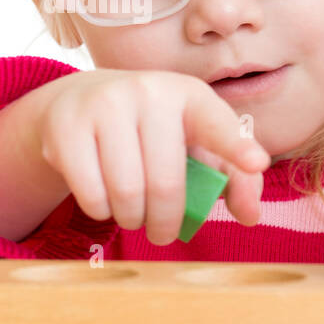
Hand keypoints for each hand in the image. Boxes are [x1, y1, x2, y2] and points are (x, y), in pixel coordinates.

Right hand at [35, 69, 270, 243]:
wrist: (81, 100)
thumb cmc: (154, 132)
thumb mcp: (195, 144)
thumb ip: (232, 178)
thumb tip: (250, 215)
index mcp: (190, 96)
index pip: (217, 124)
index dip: (236, 146)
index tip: (256, 162)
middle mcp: (149, 91)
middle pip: (165, 184)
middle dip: (165, 223)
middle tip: (161, 232)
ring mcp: (104, 103)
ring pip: (126, 194)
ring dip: (132, 219)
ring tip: (133, 214)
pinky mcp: (67, 125)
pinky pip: (91, 194)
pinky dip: (101, 211)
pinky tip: (104, 199)